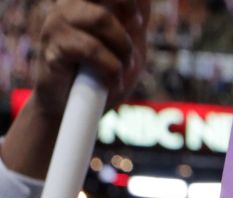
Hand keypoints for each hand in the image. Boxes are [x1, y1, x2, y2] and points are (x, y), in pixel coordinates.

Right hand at [2, 0, 148, 179]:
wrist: (74, 110)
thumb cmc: (101, 75)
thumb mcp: (127, 46)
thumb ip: (135, 22)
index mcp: (84, 4)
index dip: (128, 0)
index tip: (138, 23)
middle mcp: (68, 8)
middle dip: (128, 14)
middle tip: (131, 46)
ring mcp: (57, 26)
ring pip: (101, 18)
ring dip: (123, 48)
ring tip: (121, 70)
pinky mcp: (53, 48)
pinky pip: (91, 49)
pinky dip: (110, 69)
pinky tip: (111, 82)